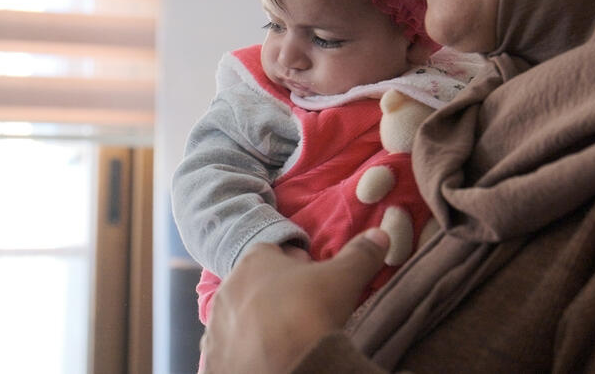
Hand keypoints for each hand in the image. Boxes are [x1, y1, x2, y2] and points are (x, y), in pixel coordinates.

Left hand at [201, 229, 389, 372]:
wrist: (285, 369)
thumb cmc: (308, 313)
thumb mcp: (343, 278)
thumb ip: (360, 254)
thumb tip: (380, 234)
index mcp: (253, 261)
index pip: (274, 253)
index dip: (296, 265)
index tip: (315, 282)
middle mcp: (228, 290)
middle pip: (257, 286)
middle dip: (276, 296)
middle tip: (304, 313)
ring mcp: (217, 326)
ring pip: (242, 319)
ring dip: (259, 325)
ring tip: (288, 341)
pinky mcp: (214, 359)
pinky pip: (231, 351)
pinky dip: (246, 354)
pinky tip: (268, 360)